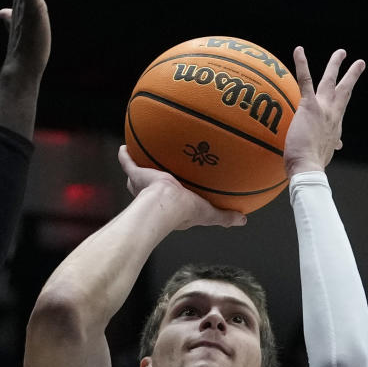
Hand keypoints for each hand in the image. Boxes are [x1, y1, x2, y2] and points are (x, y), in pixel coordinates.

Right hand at [118, 145, 246, 229]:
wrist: (165, 205)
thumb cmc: (185, 212)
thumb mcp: (209, 214)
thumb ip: (224, 216)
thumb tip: (243, 220)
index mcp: (170, 205)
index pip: (171, 199)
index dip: (174, 195)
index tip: (178, 190)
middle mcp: (154, 196)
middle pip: (151, 188)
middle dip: (150, 182)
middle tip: (155, 172)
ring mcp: (143, 185)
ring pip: (138, 176)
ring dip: (138, 169)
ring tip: (139, 156)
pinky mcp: (137, 175)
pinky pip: (128, 163)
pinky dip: (125, 156)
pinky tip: (124, 147)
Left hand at [283, 46, 364, 176]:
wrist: (308, 168)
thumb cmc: (312, 165)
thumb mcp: (324, 154)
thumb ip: (330, 146)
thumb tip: (338, 145)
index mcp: (334, 126)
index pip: (339, 109)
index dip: (341, 103)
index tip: (346, 95)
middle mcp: (333, 114)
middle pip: (344, 90)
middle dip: (351, 75)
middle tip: (359, 63)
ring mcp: (323, 108)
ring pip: (330, 81)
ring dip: (335, 65)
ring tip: (341, 52)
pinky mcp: (309, 105)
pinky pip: (306, 80)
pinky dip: (302, 64)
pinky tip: (299, 50)